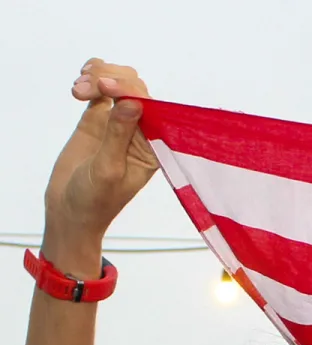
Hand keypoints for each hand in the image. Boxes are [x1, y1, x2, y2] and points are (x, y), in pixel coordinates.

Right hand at [44, 58, 158, 247]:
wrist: (70, 211)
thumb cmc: (94, 201)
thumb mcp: (107, 170)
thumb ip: (118, 136)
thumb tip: (133, 102)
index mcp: (151, 148)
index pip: (150, 108)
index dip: (131, 90)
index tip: (105, 88)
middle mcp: (139, 133)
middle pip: (135, 89)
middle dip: (112, 79)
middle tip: (85, 86)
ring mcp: (118, 124)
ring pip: (117, 84)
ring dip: (98, 77)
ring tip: (77, 90)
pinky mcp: (98, 119)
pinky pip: (100, 90)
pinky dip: (91, 79)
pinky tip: (79, 84)